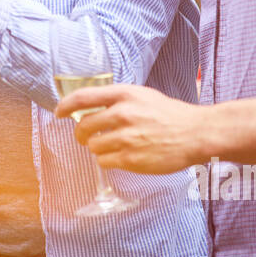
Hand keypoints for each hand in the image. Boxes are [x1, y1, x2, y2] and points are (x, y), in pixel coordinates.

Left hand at [54, 83, 207, 175]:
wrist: (197, 133)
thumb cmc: (171, 114)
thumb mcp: (143, 96)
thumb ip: (118, 100)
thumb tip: (92, 109)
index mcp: (124, 95)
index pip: (82, 98)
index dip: (65, 106)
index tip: (58, 113)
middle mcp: (122, 114)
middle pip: (83, 126)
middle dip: (81, 135)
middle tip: (85, 138)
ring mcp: (126, 137)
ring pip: (93, 146)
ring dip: (98, 148)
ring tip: (112, 147)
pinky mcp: (131, 159)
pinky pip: (105, 162)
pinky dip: (108, 161)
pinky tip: (120, 157)